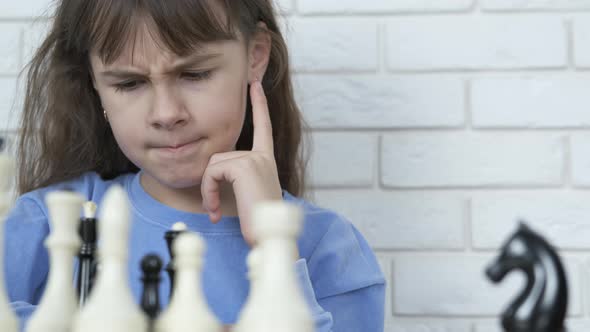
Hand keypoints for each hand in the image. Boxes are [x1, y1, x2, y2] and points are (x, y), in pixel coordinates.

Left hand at [200, 80, 282, 244]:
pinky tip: (215, 210)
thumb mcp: (246, 196)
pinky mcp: (245, 165)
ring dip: (208, 189)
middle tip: (213, 207)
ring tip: (216, 210)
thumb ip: (235, 178)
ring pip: (214, 162)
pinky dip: (207, 191)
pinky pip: (212, 170)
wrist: (268, 240)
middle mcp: (263, 157)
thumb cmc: (257, 224)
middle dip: (209, 182)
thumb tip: (214, 172)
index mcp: (266, 162)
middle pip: (220, 154)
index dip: (259, 104)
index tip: (255, 83)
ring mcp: (256, 160)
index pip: (263, 126)